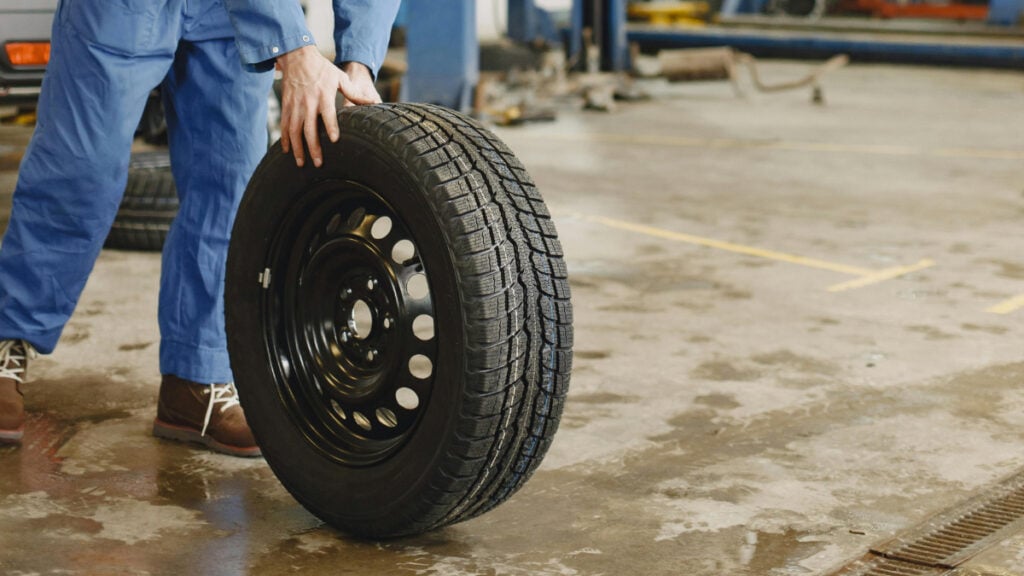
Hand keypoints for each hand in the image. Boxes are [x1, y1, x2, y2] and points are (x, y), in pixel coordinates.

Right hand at [276, 46, 380, 167]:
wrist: (297, 57)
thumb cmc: (322, 68)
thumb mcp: (339, 77)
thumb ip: (354, 92)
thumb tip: (372, 102)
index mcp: (323, 95)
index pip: (328, 113)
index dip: (331, 127)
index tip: (335, 140)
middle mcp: (308, 102)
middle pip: (309, 128)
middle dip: (313, 147)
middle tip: (318, 163)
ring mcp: (295, 105)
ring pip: (294, 130)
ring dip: (297, 148)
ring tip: (300, 163)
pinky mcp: (286, 105)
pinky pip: (284, 125)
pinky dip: (285, 139)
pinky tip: (287, 151)